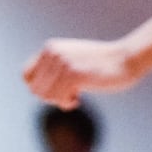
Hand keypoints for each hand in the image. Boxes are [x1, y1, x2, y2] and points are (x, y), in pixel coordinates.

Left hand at [23, 38, 139, 107]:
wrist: (126, 59)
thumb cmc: (100, 65)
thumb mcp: (72, 60)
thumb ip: (54, 69)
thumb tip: (34, 89)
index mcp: (50, 48)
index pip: (26, 76)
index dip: (39, 88)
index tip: (57, 90)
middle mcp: (53, 53)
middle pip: (35, 89)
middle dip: (51, 97)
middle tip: (68, 95)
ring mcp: (63, 62)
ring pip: (46, 96)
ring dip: (60, 101)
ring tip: (75, 96)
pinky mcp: (74, 74)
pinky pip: (59, 98)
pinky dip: (67, 103)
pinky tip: (78, 99)